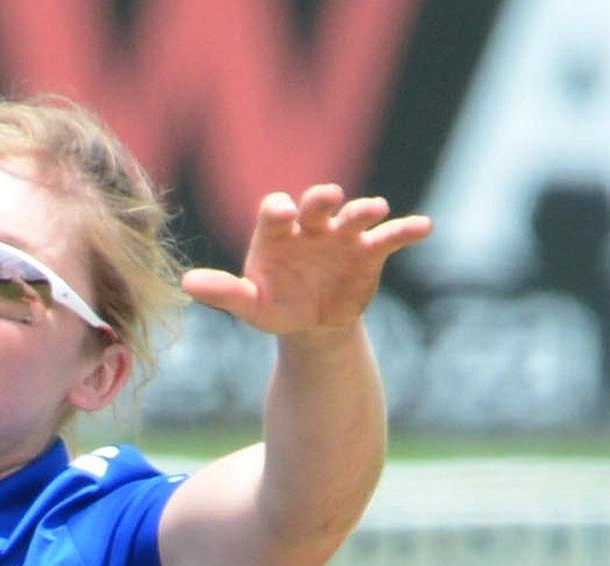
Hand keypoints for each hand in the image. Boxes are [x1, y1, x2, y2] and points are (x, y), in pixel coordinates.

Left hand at [181, 184, 431, 336]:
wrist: (311, 324)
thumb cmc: (275, 306)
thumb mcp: (249, 304)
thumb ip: (222, 292)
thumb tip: (185, 284)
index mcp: (277, 234)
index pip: (275, 210)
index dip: (279, 209)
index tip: (284, 212)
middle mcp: (310, 227)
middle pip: (316, 204)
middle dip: (321, 198)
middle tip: (327, 197)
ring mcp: (342, 236)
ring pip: (355, 214)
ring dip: (364, 209)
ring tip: (374, 210)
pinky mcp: (369, 252)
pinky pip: (390, 237)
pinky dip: (406, 230)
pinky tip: (423, 227)